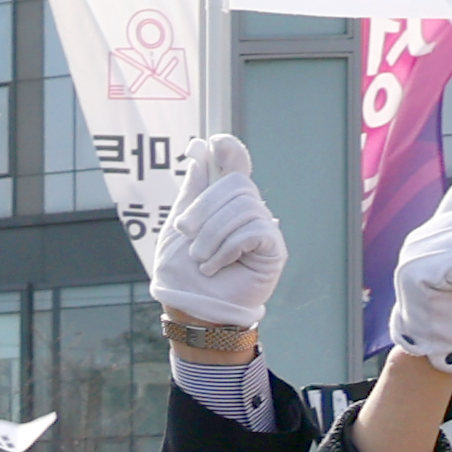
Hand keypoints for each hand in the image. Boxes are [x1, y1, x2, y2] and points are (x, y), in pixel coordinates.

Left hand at [145, 131, 285, 331]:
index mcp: (224, 204)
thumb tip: (201, 151)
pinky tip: (216, 265)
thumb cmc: (181, 273)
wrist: (190, 309)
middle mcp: (248, 211)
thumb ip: (193, 190)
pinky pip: (255, 230)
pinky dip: (228, 247)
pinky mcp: (273, 249)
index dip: (230, 150)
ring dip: (212, 235)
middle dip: (204, 209)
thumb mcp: (178, 225)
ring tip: (200, 259)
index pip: (236, 167)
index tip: (214, 142)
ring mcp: (263, 229)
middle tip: (186, 234)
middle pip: (236, 185)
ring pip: (244, 207)